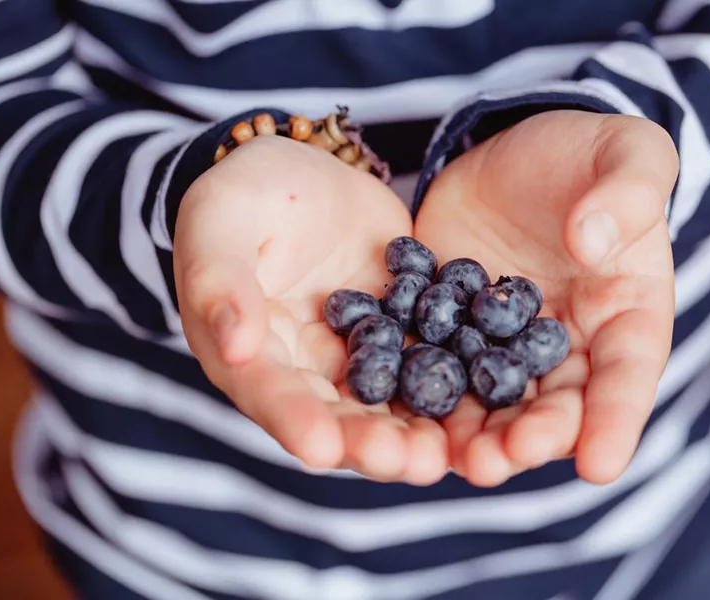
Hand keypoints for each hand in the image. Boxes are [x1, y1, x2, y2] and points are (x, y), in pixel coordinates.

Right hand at [174, 135, 447, 484]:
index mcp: (249, 355)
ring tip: (452, 452)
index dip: (296, 421)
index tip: (323, 449)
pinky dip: (458, 379)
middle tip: (412, 463)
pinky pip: (432, 356)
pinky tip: (490, 395)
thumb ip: (220, 285)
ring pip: (391, 401)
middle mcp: (307, 369)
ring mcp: (360, 352)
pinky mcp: (404, 328)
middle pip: (339, 415)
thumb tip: (235, 348)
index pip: (270, 394)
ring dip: (420, 429)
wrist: (305, 166)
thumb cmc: (243, 195)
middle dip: (374, 443)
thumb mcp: (219, 227)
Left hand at [415, 110, 677, 485]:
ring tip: (452, 460)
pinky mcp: (452, 327)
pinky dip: (422, 391)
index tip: (600, 466)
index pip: (628, 375)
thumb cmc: (592, 156)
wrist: (519, 149)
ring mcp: (504, 342)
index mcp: (626, 315)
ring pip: (494, 400)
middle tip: (500, 461)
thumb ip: (628, 193)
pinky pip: (438, 362)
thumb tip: (592, 242)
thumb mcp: (628, 156)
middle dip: (530, 437)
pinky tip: (399, 415)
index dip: (616, 420)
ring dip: (475, 434)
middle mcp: (568, 345)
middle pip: (555, 403)